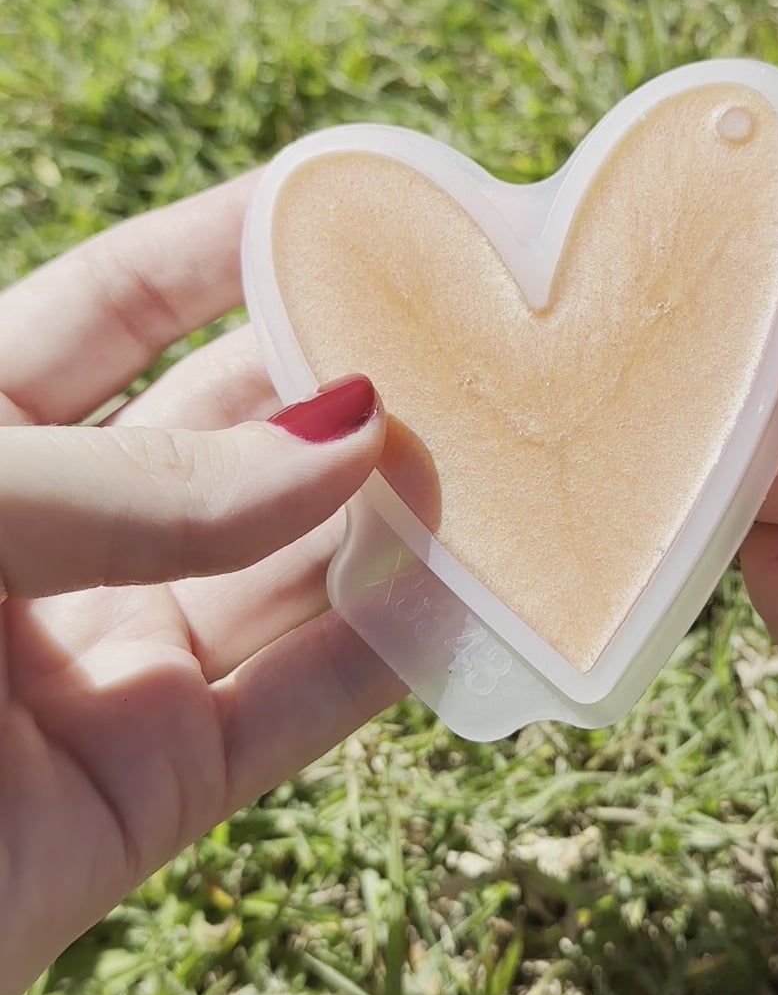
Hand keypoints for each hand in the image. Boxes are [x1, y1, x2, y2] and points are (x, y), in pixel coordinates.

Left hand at [0, 177, 401, 994]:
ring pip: (285, 570)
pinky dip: (393, 651)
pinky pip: (296, 707)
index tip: (356, 199)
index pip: (116, 306)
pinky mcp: (151, 795)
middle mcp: (45, 541)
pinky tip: (479, 588)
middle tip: (474, 331)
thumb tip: (351, 436)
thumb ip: (140, 484)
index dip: (230, 245)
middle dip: (343, 380)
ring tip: (513, 449)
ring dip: (397, 516)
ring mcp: (102, 667)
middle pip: (226, 437)